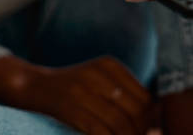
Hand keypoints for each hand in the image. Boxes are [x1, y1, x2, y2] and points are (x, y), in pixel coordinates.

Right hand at [0, 55, 153, 134]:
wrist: (35, 86)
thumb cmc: (75, 87)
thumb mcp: (100, 80)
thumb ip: (126, 94)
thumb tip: (156, 119)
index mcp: (109, 65)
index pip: (145, 97)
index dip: (153, 119)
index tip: (153, 131)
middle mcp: (98, 74)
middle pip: (135, 111)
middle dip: (142, 132)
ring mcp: (82, 90)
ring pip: (119, 123)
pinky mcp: (70, 108)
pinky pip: (99, 131)